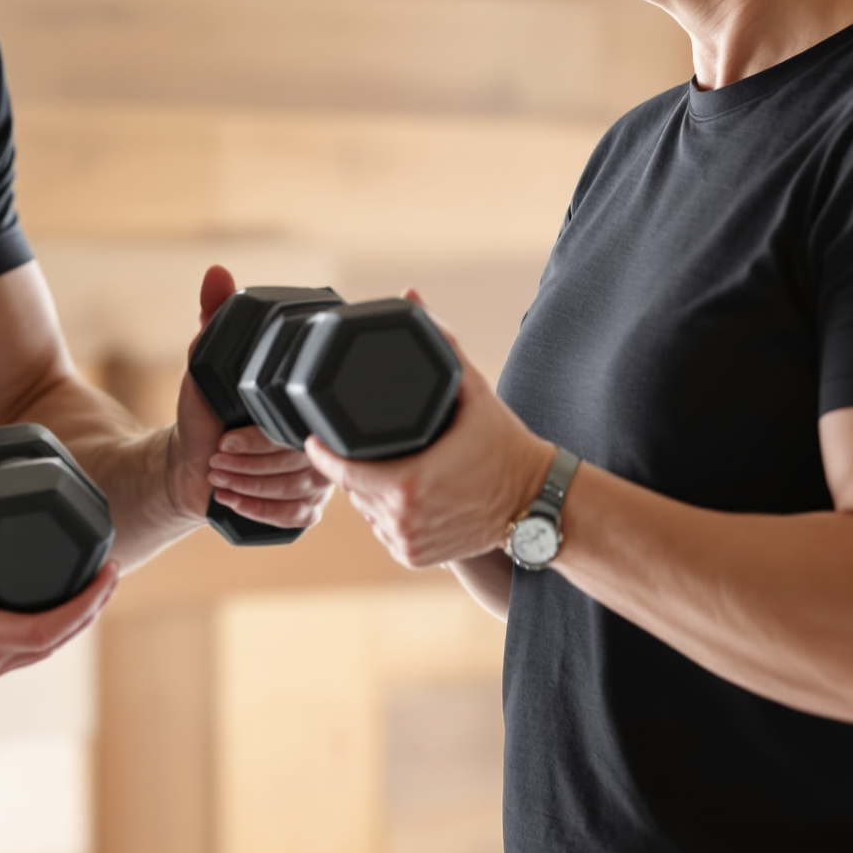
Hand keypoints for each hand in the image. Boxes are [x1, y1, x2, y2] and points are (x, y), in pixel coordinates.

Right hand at [0, 478, 117, 679]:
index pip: (46, 629)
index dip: (86, 603)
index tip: (108, 572)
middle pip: (54, 642)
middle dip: (90, 608)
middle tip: (113, 567)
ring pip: (40, 649)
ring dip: (74, 618)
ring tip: (97, 580)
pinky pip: (23, 646)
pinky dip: (49, 625)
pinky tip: (61, 597)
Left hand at [168, 264, 336, 535]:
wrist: (193, 462)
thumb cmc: (207, 412)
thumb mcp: (207, 364)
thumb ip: (216, 318)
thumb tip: (216, 272)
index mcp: (303, 402)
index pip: (303, 422)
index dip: (263, 438)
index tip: (225, 440)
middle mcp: (320, 438)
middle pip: (302, 462)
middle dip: (251, 464)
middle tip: (215, 459)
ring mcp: (318, 476)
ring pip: (299, 490)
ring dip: (251, 485)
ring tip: (217, 474)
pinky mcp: (307, 507)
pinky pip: (297, 515)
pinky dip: (259, 508)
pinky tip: (232, 498)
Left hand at [301, 298, 550, 569]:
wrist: (538, 501)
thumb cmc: (504, 444)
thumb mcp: (472, 390)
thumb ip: (439, 343)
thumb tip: (411, 295)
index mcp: (407, 485)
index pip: (339, 470)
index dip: (322, 452)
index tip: (314, 435)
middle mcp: (403, 520)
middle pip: (352, 488)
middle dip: (356, 466)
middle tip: (375, 444)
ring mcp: (407, 542)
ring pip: (366, 510)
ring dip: (371, 491)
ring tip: (396, 466)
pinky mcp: (414, 557)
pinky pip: (385, 530)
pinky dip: (389, 514)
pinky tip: (408, 494)